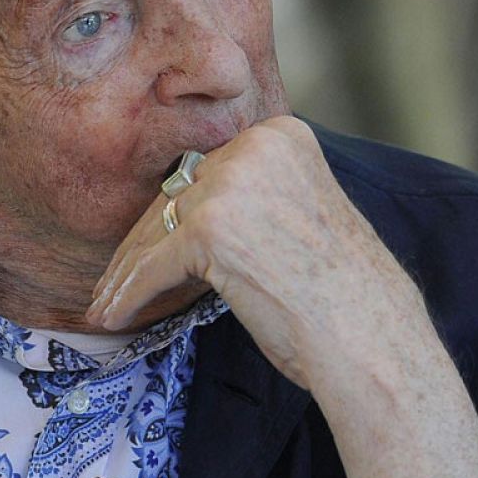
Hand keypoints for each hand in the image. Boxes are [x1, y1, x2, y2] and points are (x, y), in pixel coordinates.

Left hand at [85, 115, 477, 477]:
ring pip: (156, 229)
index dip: (174, 216)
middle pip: (177, 196)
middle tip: (115, 280)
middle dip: (143, 243)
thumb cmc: (343, 296)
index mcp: (281, 134)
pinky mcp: (209, 228)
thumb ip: (252, 196)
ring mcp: (231, 184)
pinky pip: (151, 266)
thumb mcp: (300, 215)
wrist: (372, 342)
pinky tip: (109, 316)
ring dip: (126, 271)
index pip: (207, 173)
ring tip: (105, 302)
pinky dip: (127, 294)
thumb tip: (184, 211)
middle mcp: (255, 146)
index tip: (148, 246)